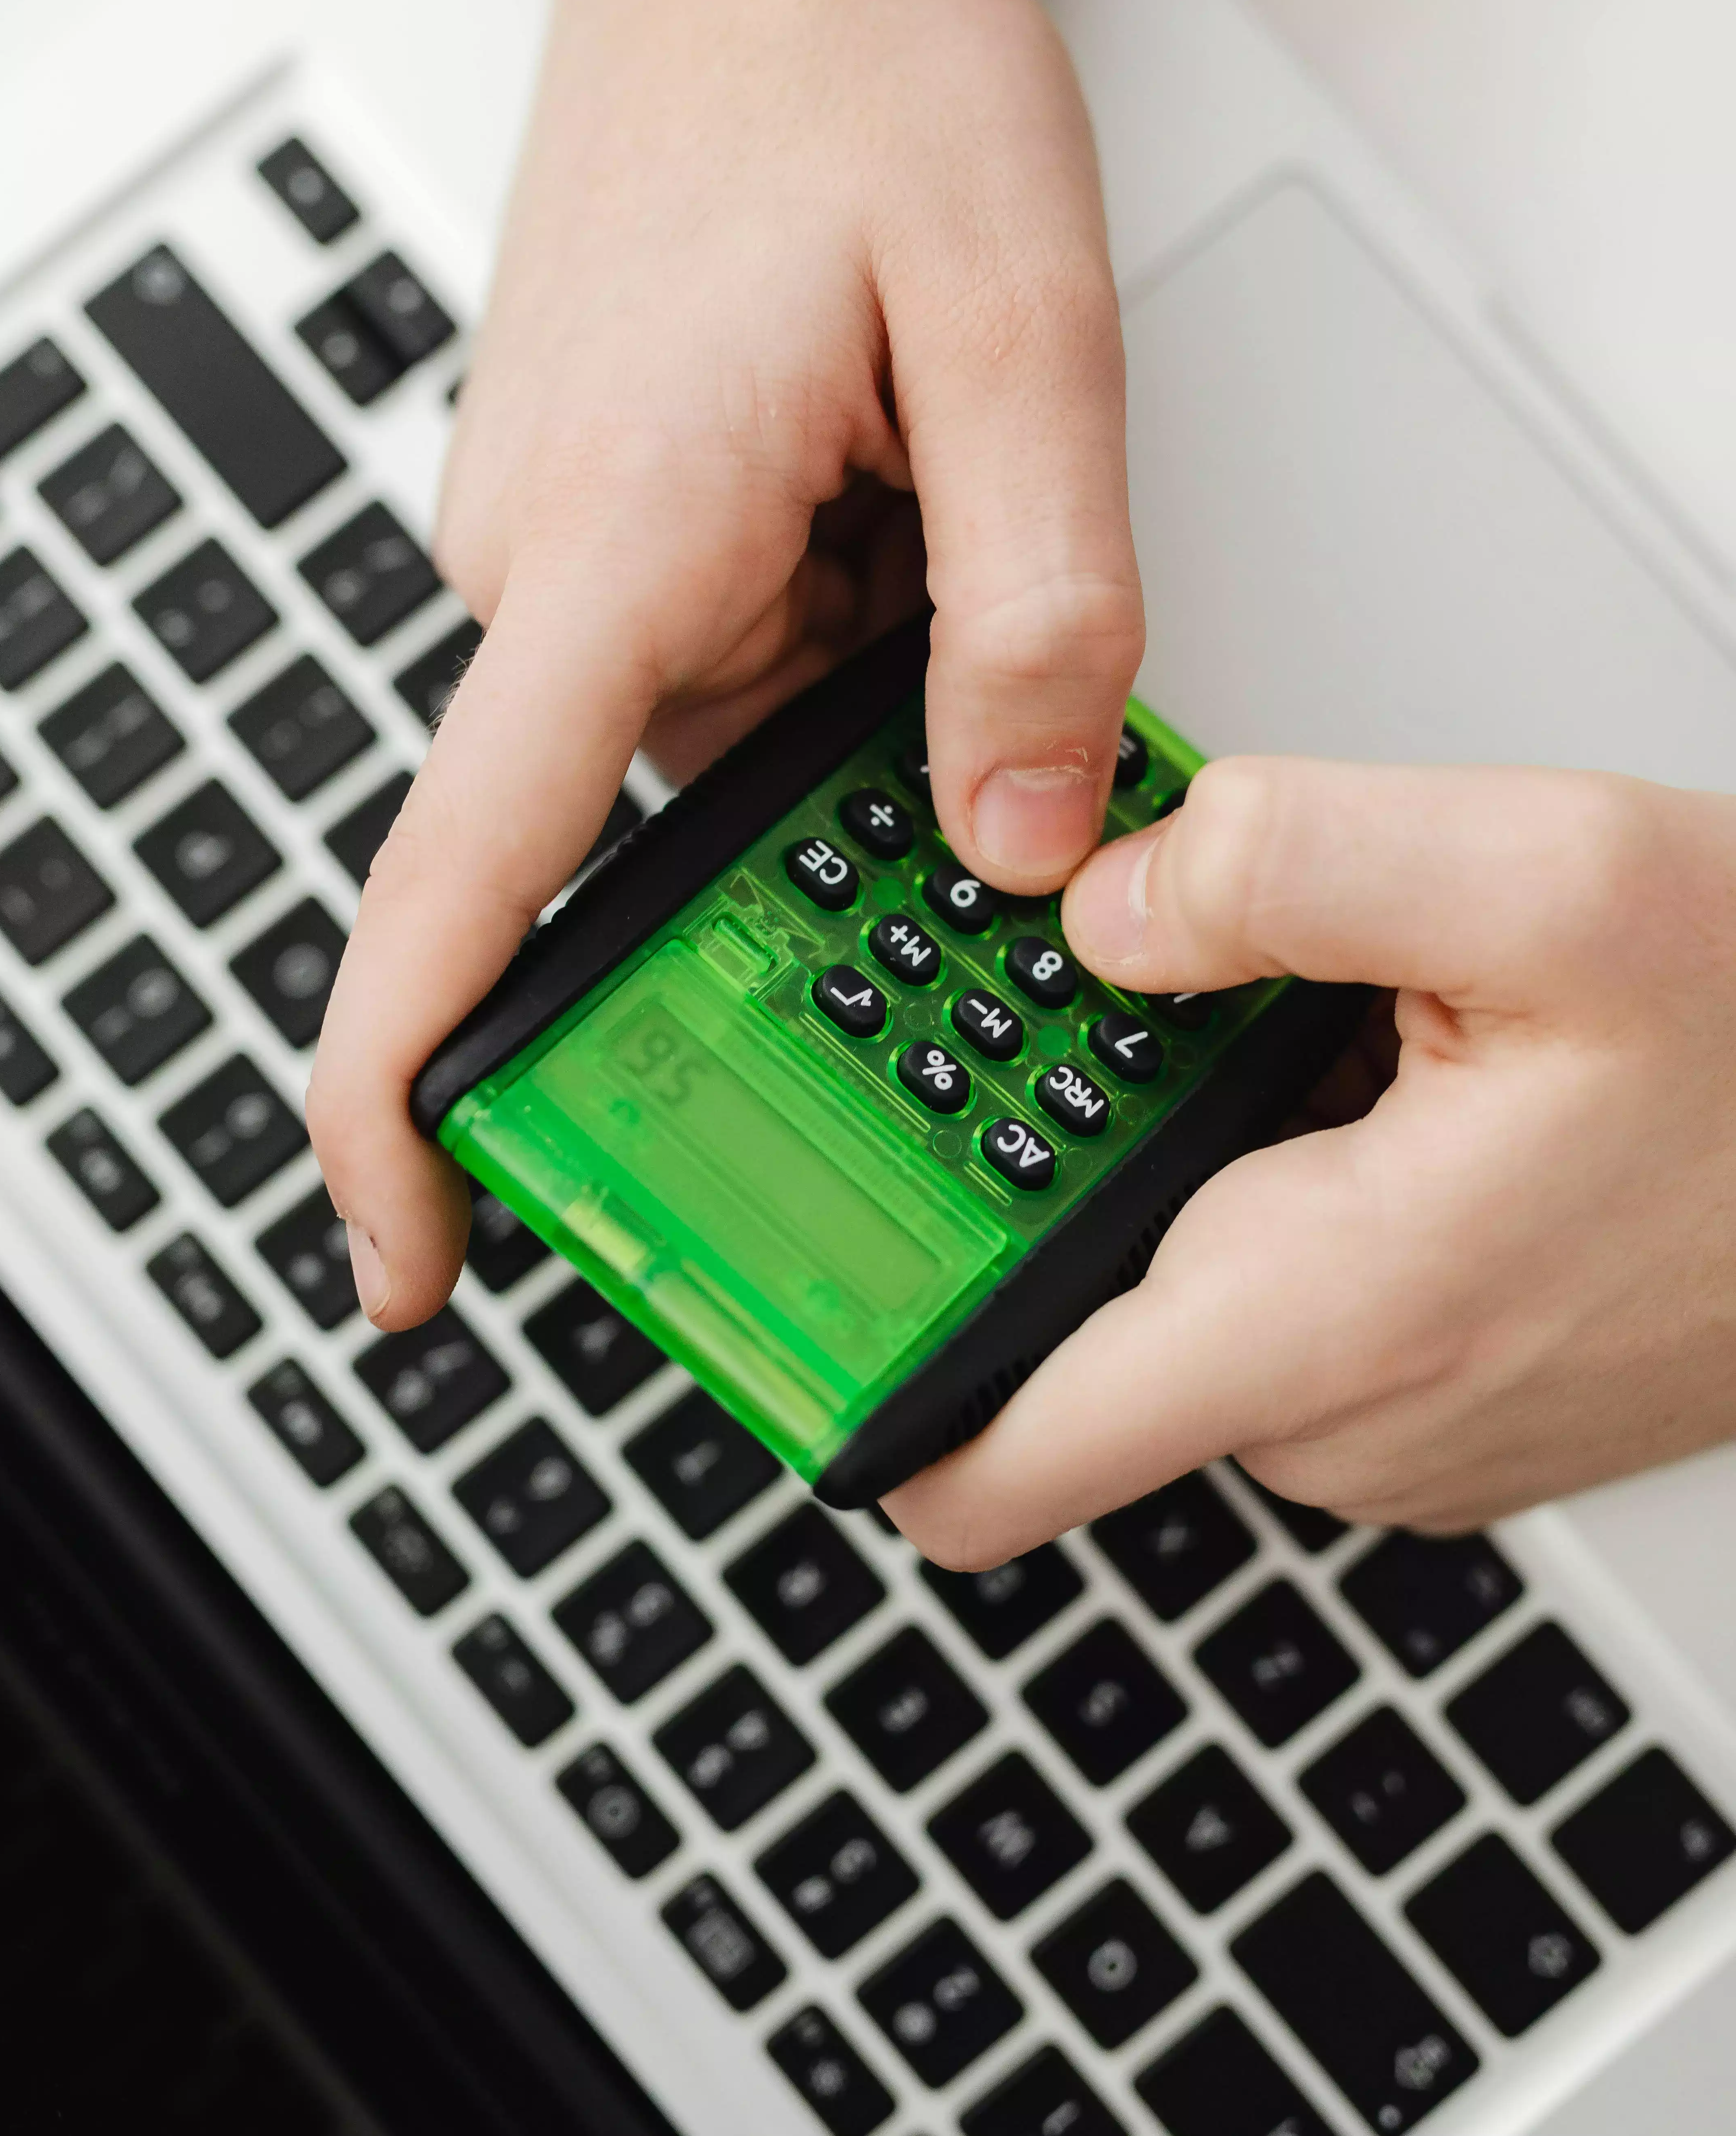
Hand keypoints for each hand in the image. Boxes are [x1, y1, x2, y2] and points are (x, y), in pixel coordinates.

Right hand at [307, 0, 1139, 1329]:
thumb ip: (1033, 605)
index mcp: (613, 545)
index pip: (463, 876)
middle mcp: (555, 567)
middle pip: (678, 818)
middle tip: (972, 716)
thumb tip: (1014, 839)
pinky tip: (901, 497)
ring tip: (941, 506)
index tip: (406, 1250)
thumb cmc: (858, 70)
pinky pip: (736, 649)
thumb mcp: (1021, 330)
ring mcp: (577, 544)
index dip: (411, 1093)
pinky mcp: (622, 518)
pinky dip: (842, 624)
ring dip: (861, 680)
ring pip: (730, 731)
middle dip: (836, 809)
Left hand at [884, 757, 1735, 1563]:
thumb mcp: (1539, 875)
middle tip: (1039, 1012)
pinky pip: (1275, 1295)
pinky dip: (1255, 1189)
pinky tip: (1322, 1078)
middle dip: (1026, 1174)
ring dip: (1156, 1168)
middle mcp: (1340, 1411)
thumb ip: (1284, 859)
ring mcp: (1389, 1418)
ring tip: (1213, 1024)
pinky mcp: (1433, 1380)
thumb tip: (1100, 910)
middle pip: (1063, 1328)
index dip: (856, 1370)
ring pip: (1172, 1298)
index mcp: (1323, 1318)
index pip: (991, 1458)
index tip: (777, 1268)